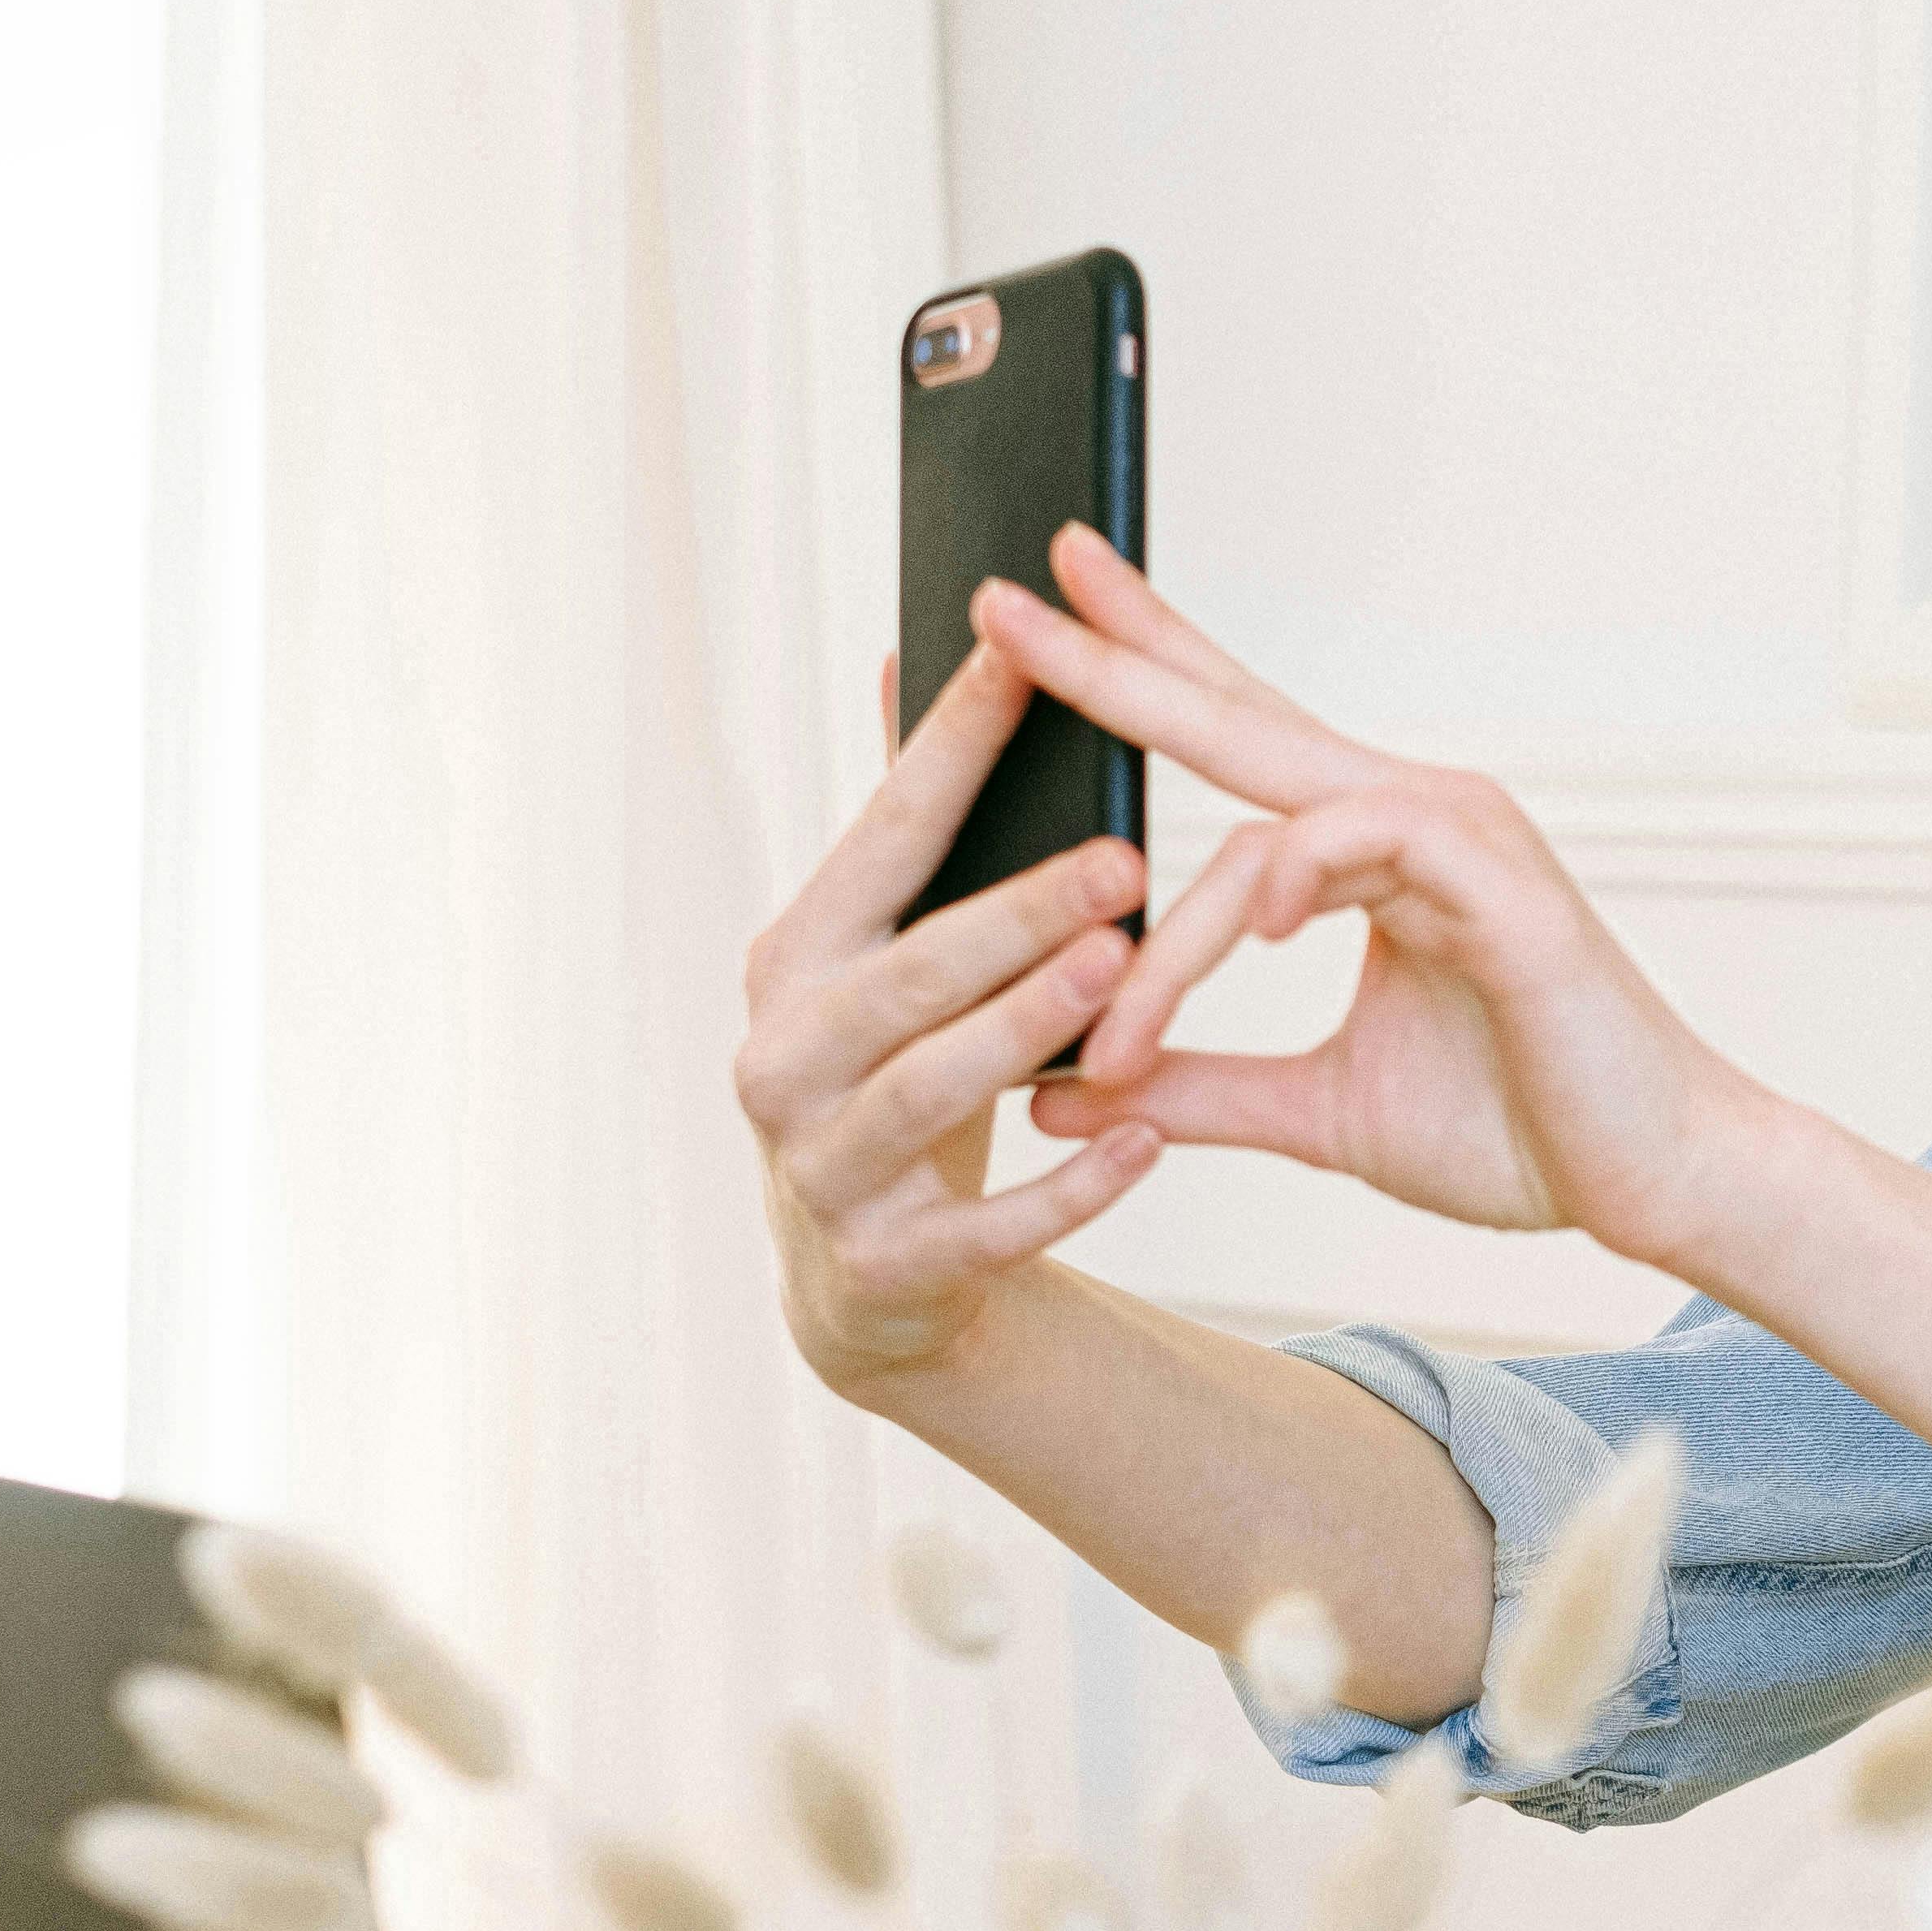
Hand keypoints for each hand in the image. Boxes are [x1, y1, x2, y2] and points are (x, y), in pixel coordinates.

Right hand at [733, 639, 1167, 1389]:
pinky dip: (1071, 1186)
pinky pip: (990, 1226)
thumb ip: (905, 827)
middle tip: (1125, 859)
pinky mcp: (881, 1266)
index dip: (951, 748)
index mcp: (795, 957)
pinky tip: (1146, 1137)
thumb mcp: (884, 957)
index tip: (1025, 655)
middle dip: (1016, 913)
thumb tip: (909, 652)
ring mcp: (822, 1167)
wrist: (868, 1278)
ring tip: (1125, 973)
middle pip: (912, 974)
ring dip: (1031, 1028)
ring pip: (934, 1088)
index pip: (883, 838)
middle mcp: (784, 1055)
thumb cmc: (899, 1073)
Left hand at [981, 528, 1775, 1264]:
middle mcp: (1411, 814)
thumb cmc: (1518, 1130)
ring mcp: (1460, 836)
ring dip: (1174, 910)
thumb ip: (1192, 1086)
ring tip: (1104, 988)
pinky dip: (1297, 879)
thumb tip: (1059, 1088)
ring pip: (1276, 817)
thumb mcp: (1315, 1112)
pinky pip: (1368, 845)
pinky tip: (1253, 917)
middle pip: (1239, 714)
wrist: (1652, 1181)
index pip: (1234, 732)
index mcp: (1370, 848)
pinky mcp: (1502, 885)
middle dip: (1118, 656)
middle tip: (1007, 598)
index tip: (1037, 609)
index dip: (1143, 662)